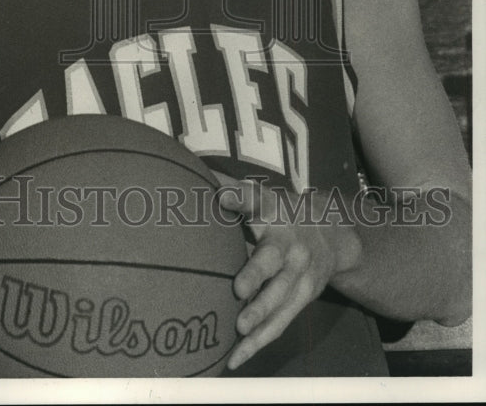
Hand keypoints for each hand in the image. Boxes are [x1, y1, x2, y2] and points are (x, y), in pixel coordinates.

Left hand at [214, 174, 362, 370]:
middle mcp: (288, 243)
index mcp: (273, 212)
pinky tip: (237, 357)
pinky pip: (280, 323)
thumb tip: (192, 170)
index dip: (239, 198)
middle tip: (239, 289)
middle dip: (257, 275)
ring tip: (240, 331)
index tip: (222, 196)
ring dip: (261, 315)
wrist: (334, 236)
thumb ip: (232, 191)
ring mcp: (299, 274)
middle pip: (272, 259)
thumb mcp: (263, 196)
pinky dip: (260, 341)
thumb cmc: (281, 214)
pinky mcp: (303, 298)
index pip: (255, 200)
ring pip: (280, 298)